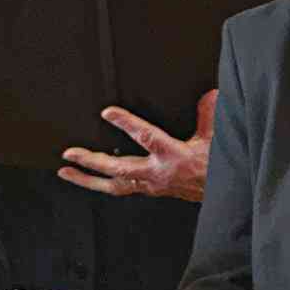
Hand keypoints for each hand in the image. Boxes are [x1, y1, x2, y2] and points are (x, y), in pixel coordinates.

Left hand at [57, 100, 211, 201]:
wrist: (222, 195)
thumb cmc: (217, 167)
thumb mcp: (216, 138)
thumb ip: (208, 114)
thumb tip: (209, 94)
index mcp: (173, 156)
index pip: (146, 137)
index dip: (126, 124)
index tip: (107, 113)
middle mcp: (158, 173)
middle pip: (119, 169)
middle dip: (92, 161)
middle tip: (70, 153)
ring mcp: (151, 185)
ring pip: (114, 185)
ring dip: (88, 179)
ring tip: (66, 172)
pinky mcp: (150, 190)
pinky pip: (121, 188)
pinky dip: (102, 184)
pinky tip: (88, 179)